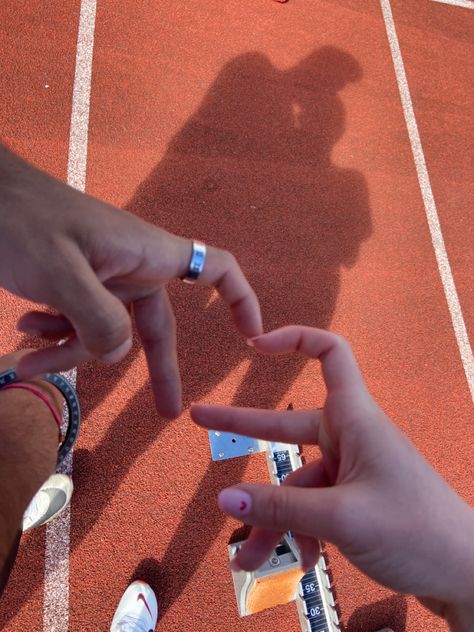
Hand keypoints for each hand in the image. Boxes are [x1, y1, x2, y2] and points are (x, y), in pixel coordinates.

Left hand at [0, 147, 261, 416]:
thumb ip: (99, 321)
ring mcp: (104, 274)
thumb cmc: (20, 219)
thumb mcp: (60, 273)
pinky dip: (54, 333)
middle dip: (157, 368)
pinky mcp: (76, 279)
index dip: (240, 299)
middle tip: (164, 414)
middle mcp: (133, 266)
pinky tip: (24, 333)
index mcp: (147, 255)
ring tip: (26, 363)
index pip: (214, 268)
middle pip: (157, 325)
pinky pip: (78, 319)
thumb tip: (120, 355)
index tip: (251, 336)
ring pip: (106, 330)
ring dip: (70, 350)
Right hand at [191, 326, 473, 624]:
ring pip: (298, 484)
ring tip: (247, 562)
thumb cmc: (415, 531)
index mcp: (356, 420)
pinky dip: (302, 533)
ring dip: (273, 520)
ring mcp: (354, 470)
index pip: (331, 354)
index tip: (256, 345)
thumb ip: (280, 507)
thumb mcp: (340, 518)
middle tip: (197, 420)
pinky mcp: (357, 499)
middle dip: (243, 429)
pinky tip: (301, 563)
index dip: (294, 339)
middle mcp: (352, 438)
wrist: (465, 575)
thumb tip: (223, 500)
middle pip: (289, 427)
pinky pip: (316, 508)